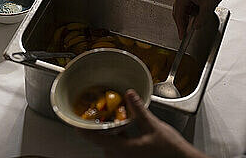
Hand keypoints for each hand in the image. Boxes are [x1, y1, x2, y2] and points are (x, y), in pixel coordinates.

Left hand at [80, 90, 209, 157]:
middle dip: (96, 128)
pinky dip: (118, 136)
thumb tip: (129, 95)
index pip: (95, 139)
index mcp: (123, 149)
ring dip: (109, 132)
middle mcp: (122, 157)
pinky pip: (119, 147)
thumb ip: (140, 110)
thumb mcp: (154, 126)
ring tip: (108, 118)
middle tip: (91, 115)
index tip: (73, 122)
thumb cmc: (171, 151)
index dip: (82, 129)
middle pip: (101, 142)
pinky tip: (125, 128)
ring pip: (111, 145)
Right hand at [173, 0, 232, 38]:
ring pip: (184, 4)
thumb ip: (201, 20)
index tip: (182, 33)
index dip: (180, 26)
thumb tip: (196, 26)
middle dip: (185, 19)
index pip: (178, 14)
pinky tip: (201, 7)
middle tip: (188, 28)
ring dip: (190, 11)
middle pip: (179, 9)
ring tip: (201, 14)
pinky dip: (193, 5)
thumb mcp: (208, 6)